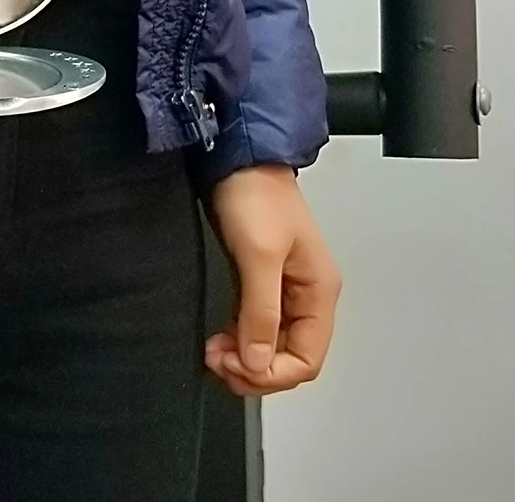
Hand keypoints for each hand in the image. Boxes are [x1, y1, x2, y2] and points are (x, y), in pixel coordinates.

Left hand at [204, 164, 340, 396]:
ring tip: (213, 354)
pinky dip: (237, 338)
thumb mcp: (259, 255)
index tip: (238, 367)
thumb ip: (261, 312)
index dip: (272, 373)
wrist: (236, 159)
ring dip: (243, 357)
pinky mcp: (258, 278)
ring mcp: (281, 288)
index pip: (307, 359)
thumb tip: (258, 362)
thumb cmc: (255, 195)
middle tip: (219, 362)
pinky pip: (253, 325)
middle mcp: (304, 294)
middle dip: (254, 369)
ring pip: (268, 344)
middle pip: (288, 357)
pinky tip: (218, 340)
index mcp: (318, 291)